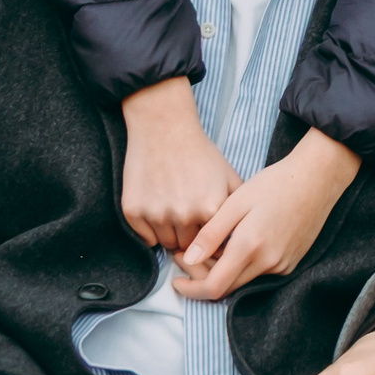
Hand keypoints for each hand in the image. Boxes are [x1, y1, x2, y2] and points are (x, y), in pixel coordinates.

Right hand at [121, 76, 239, 252]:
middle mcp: (184, 216)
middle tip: (187, 217)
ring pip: (165, 243)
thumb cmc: (199, 152)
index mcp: (211, 210)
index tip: (206, 229)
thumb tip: (241, 238)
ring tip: (173, 209)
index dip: (210, 240)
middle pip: (188, 247)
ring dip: (170, 233)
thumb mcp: (228, 176)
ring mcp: (156, 214)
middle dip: (189, 238)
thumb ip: (238, 209)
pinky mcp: (133, 210)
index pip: (213, 246)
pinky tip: (156, 207)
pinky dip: (149, 230)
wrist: (164, 126)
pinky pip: (144, 237)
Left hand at [174, 128, 359, 298]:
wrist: (317, 179)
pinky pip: (259, 274)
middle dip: (201, 277)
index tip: (175, 279)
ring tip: (207, 247)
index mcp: (250, 246)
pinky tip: (232, 245)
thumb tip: (188, 259)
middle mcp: (268, 263)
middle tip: (185, 255)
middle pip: (226, 287)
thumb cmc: (274, 184)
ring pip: (242, 281)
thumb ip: (211, 233)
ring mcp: (282, 266)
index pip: (214, 286)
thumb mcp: (236, 202)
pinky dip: (240, 266)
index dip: (191, 289)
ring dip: (220, 272)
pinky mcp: (291, 263)